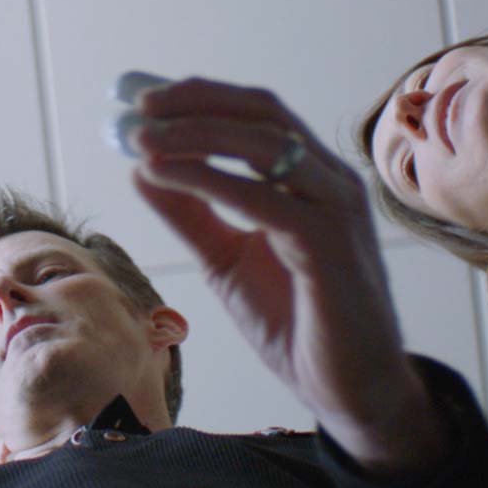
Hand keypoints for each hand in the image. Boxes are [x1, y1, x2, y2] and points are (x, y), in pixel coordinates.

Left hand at [127, 77, 445, 472]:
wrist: (350, 390)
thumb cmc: (297, 321)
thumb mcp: (226, 260)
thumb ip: (190, 214)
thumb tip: (141, 168)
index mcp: (312, 176)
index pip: (256, 113)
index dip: (198, 97)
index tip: (140, 99)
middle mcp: (331, 180)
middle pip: (261, 113)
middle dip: (193, 102)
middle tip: (136, 108)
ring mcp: (336, 208)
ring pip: (263, 144)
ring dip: (195, 132)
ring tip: (142, 139)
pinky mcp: (331, 245)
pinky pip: (264, 199)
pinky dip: (208, 179)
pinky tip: (166, 175)